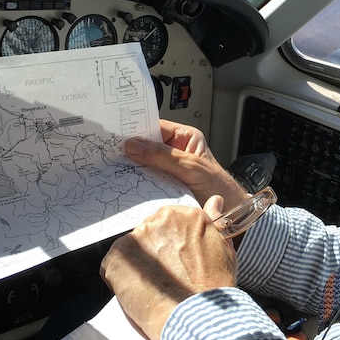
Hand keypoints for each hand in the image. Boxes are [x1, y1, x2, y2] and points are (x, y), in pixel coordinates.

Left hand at [100, 196, 236, 339]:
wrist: (196, 315)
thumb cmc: (214, 287)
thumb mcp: (224, 249)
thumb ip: (215, 221)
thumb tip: (214, 201)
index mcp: (187, 215)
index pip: (171, 222)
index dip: (172, 244)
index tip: (176, 259)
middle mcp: (162, 219)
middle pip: (151, 232)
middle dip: (155, 251)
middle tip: (165, 275)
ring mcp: (138, 236)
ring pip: (134, 248)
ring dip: (139, 264)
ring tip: (154, 286)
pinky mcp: (119, 255)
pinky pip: (114, 264)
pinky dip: (121, 278)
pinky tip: (139, 291)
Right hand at [124, 119, 248, 206]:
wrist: (229, 213)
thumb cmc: (218, 186)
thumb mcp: (190, 167)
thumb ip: (164, 156)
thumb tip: (134, 145)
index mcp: (184, 137)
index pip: (156, 127)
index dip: (137, 129)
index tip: (117, 133)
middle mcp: (175, 150)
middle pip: (147, 145)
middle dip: (131, 148)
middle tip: (111, 151)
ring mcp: (168, 168)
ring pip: (144, 163)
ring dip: (132, 166)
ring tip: (113, 166)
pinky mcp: (163, 184)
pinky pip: (146, 179)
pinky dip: (136, 181)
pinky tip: (124, 182)